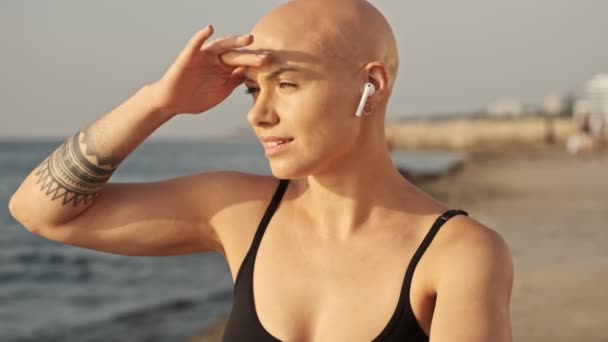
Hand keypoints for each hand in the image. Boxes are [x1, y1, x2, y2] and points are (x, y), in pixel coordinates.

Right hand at [149, 25, 268, 115]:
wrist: (174, 103)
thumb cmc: (197, 98)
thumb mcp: (222, 91)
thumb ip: (235, 81)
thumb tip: (253, 74)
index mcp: (225, 68)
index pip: (244, 63)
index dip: (256, 64)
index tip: (272, 64)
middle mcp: (216, 59)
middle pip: (237, 55)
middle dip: (251, 56)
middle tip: (266, 57)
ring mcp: (204, 56)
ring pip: (221, 46)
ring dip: (234, 41)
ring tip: (248, 39)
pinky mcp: (189, 56)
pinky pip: (195, 44)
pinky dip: (201, 36)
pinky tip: (209, 29)